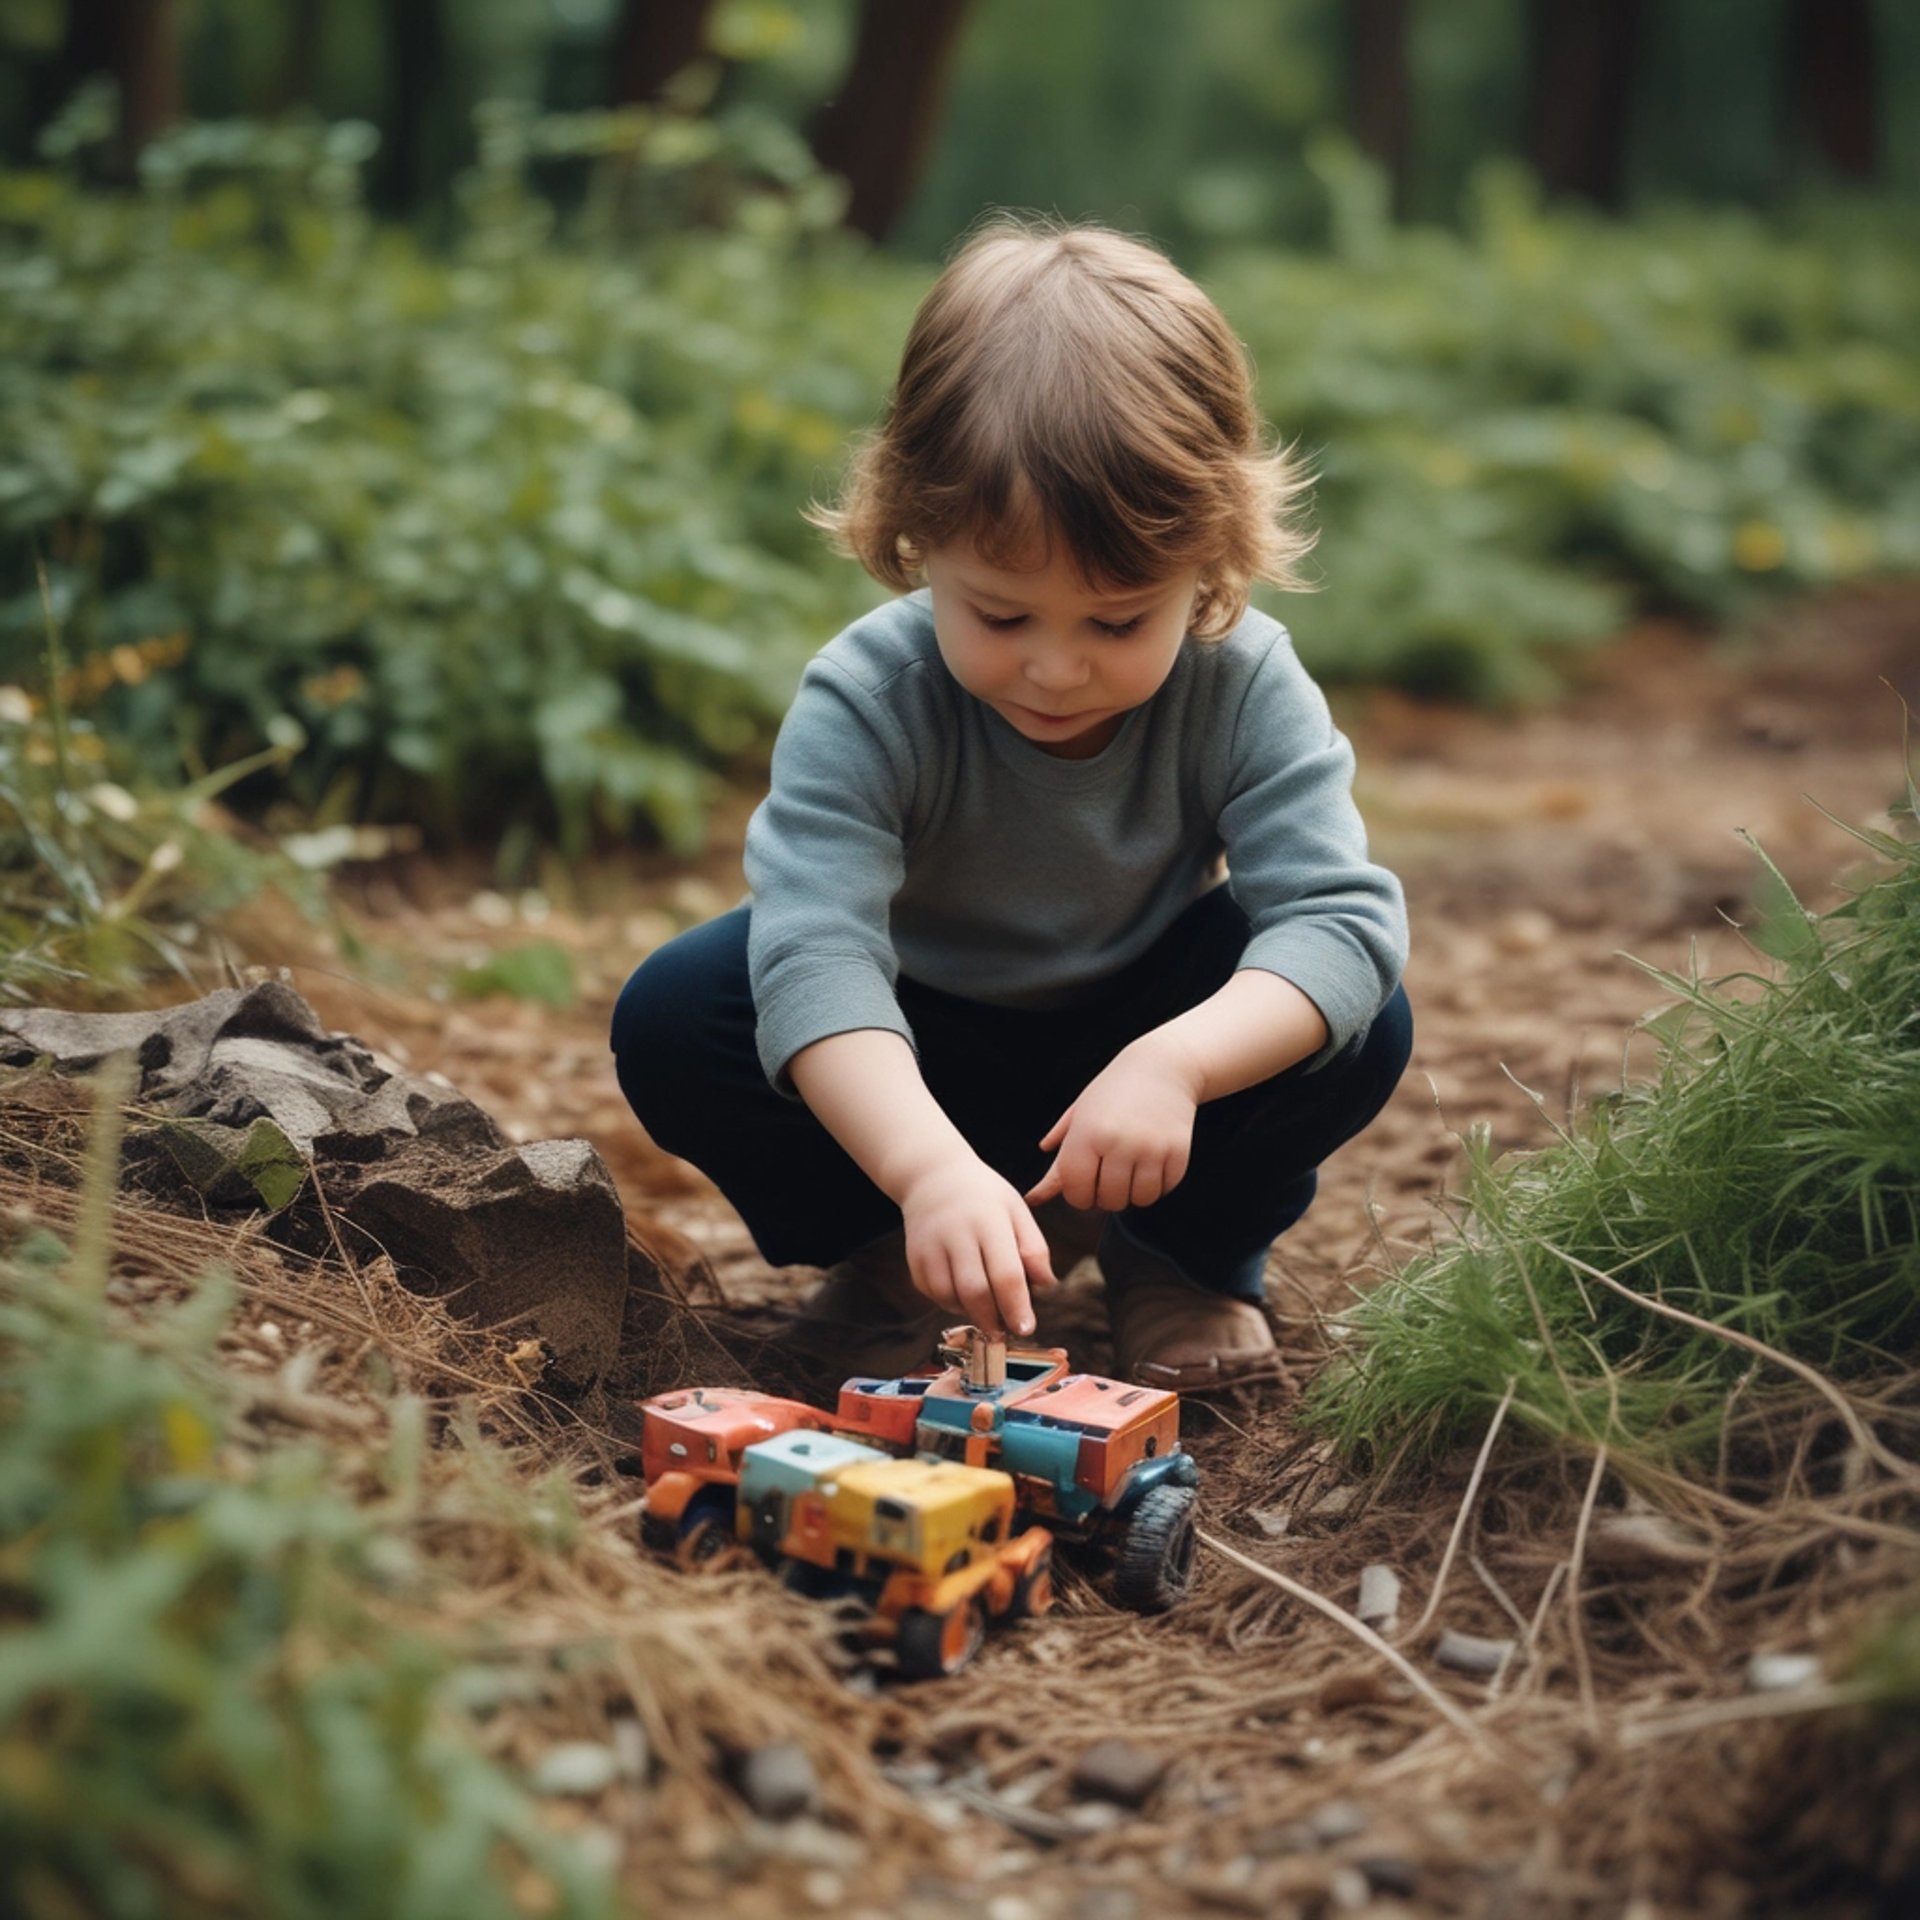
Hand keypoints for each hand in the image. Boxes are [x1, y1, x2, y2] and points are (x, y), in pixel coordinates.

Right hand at [899, 1155, 1058, 1336]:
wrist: (932, 1176)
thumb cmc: (984, 1196)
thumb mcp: (1016, 1210)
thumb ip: (1034, 1248)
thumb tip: (1047, 1285)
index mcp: (989, 1220)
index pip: (1006, 1273)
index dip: (1016, 1306)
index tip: (1026, 1328)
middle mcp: (957, 1233)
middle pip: (974, 1291)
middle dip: (992, 1320)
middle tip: (1004, 1333)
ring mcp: (931, 1245)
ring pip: (949, 1296)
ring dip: (970, 1313)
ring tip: (986, 1313)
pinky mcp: (914, 1256)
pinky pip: (932, 1292)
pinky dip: (949, 1302)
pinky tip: (964, 1297)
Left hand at [1026, 1035, 1201, 1212]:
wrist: (1162, 1066)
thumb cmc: (1112, 1092)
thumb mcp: (1079, 1118)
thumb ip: (1059, 1161)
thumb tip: (1034, 1197)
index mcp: (1087, 1133)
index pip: (1076, 1190)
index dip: (1078, 1198)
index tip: (1083, 1188)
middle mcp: (1119, 1142)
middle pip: (1109, 1200)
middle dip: (1106, 1197)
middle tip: (1108, 1179)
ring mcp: (1151, 1148)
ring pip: (1139, 1199)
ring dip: (1133, 1193)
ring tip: (1131, 1173)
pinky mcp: (1177, 1151)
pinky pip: (1164, 1189)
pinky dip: (1157, 1185)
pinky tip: (1151, 1166)